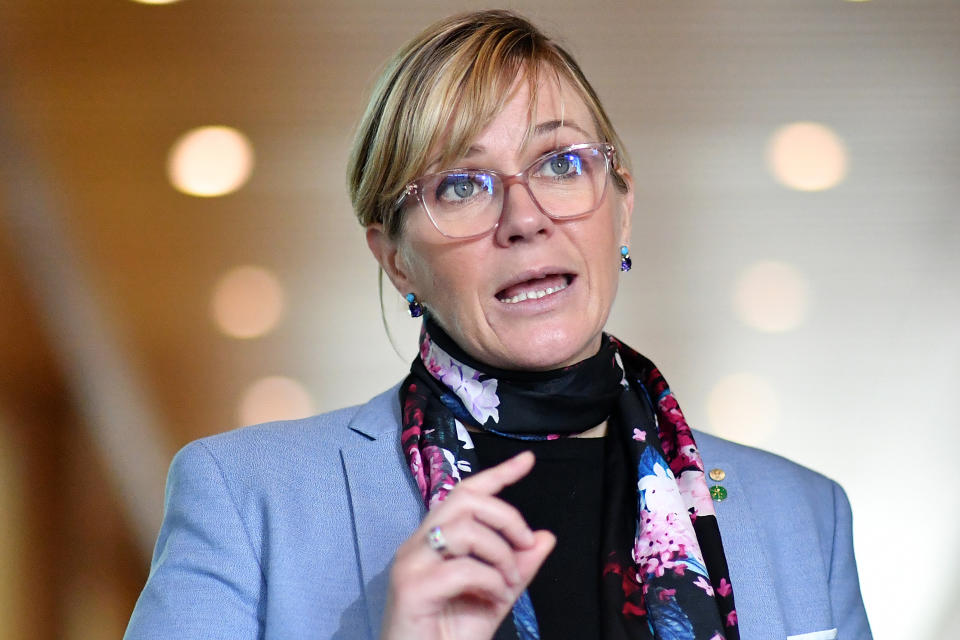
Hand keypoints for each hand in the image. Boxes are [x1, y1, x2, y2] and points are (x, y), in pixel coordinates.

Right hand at [380, 451, 554, 639]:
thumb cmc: (450, 636)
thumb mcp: (496, 596)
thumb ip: (519, 568)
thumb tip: (545, 537)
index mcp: (435, 541)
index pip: (465, 493)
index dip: (498, 474)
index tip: (528, 461)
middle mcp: (417, 544)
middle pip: (466, 500)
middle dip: (507, 516)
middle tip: (524, 545)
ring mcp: (410, 563)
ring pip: (465, 529)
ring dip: (499, 553)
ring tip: (507, 583)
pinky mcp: (411, 588)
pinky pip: (462, 568)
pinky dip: (489, 581)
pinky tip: (494, 600)